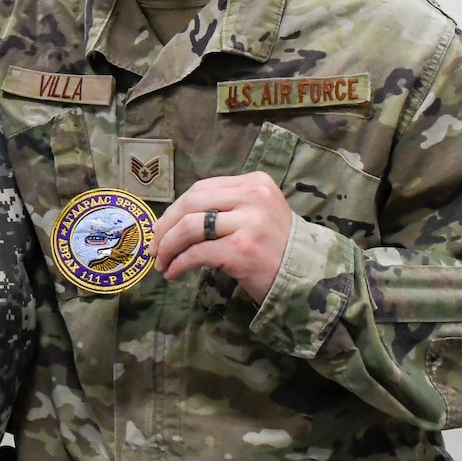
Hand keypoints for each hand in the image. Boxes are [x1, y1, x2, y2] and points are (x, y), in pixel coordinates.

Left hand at [153, 172, 293, 303]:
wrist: (308, 278)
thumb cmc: (277, 248)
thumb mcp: (257, 213)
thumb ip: (225, 207)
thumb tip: (174, 220)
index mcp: (255, 182)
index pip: (202, 189)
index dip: (174, 209)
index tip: (160, 228)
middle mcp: (253, 196)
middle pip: (191, 203)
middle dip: (165, 226)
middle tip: (153, 247)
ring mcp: (248, 222)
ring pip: (190, 226)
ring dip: (168, 246)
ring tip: (161, 262)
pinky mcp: (242, 249)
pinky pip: (197, 253)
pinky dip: (179, 263)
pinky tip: (173, 273)